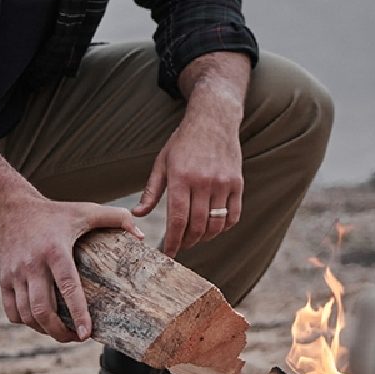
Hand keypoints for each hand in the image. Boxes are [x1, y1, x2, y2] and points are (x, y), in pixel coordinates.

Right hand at [0, 198, 143, 342]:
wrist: (12, 209)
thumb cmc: (54, 213)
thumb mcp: (85, 211)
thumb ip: (116, 219)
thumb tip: (142, 237)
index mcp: (55, 250)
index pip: (67, 286)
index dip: (78, 313)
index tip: (87, 334)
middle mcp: (32, 264)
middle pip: (42, 309)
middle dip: (59, 332)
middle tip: (76, 338)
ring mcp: (15, 274)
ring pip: (27, 315)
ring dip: (45, 330)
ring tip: (62, 333)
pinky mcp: (3, 279)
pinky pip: (12, 312)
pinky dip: (26, 323)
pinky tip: (40, 322)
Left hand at [134, 107, 243, 255]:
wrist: (213, 120)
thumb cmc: (182, 142)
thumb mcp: (162, 163)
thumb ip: (151, 191)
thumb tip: (137, 214)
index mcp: (180, 177)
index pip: (177, 219)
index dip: (173, 241)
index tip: (169, 254)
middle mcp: (203, 182)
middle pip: (197, 225)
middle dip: (187, 242)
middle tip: (180, 247)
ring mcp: (223, 183)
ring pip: (216, 224)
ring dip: (205, 237)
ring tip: (195, 238)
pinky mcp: (237, 183)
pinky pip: (233, 215)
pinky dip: (223, 227)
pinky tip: (213, 228)